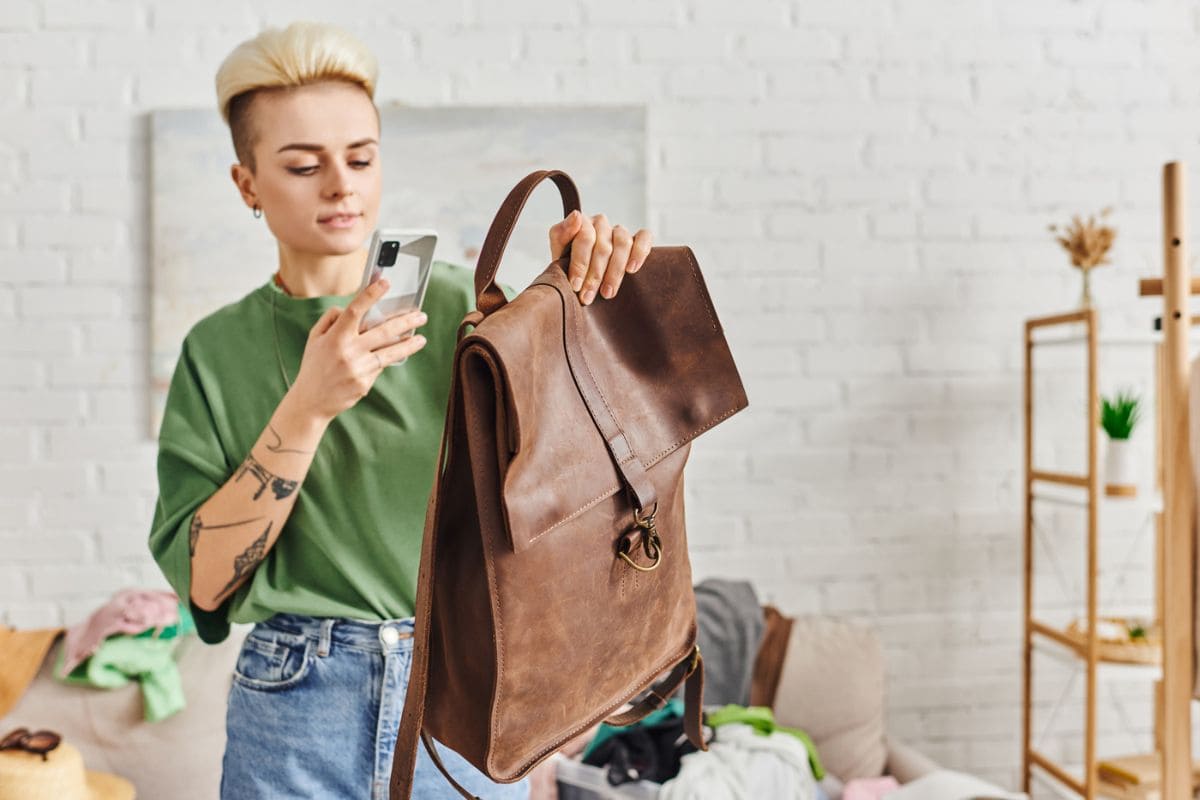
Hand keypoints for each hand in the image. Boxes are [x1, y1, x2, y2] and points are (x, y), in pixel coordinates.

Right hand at [286, 278, 428, 421]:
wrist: (311, 401)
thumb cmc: (314, 366)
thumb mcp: (314, 338)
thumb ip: (331, 319)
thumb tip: (350, 308)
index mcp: (334, 337)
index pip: (355, 311)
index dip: (370, 295)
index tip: (385, 282)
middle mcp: (348, 352)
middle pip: (383, 332)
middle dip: (405, 322)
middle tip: (421, 315)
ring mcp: (358, 369)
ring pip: (390, 352)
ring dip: (409, 345)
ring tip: (421, 339)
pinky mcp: (365, 383)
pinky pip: (380, 367)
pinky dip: (387, 360)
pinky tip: (397, 355)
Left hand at [548, 210, 652, 305]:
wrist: (582, 280)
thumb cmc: (569, 266)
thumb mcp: (559, 253)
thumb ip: (561, 234)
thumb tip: (577, 215)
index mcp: (581, 223)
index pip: (584, 238)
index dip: (580, 264)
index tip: (575, 286)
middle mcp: (601, 223)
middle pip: (603, 246)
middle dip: (595, 275)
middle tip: (588, 297)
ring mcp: (620, 230)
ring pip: (623, 245)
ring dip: (615, 272)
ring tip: (607, 293)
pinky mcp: (639, 237)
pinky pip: (644, 238)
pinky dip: (639, 252)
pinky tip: (632, 270)